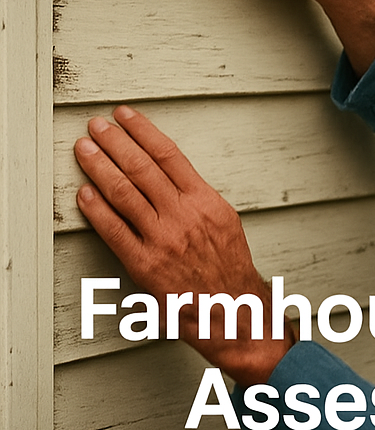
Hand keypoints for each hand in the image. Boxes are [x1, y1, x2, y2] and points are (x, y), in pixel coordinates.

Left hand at [75, 105, 292, 384]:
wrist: (236, 313)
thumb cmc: (230, 271)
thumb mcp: (224, 223)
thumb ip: (196, 198)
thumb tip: (168, 174)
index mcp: (207, 202)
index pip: (169, 155)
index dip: (143, 131)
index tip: (124, 116)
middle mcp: (185, 216)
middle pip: (142, 168)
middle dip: (115, 142)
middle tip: (96, 126)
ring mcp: (164, 240)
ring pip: (124, 193)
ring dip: (100, 166)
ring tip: (84, 149)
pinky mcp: (145, 266)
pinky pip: (114, 231)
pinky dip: (96, 210)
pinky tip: (83, 194)